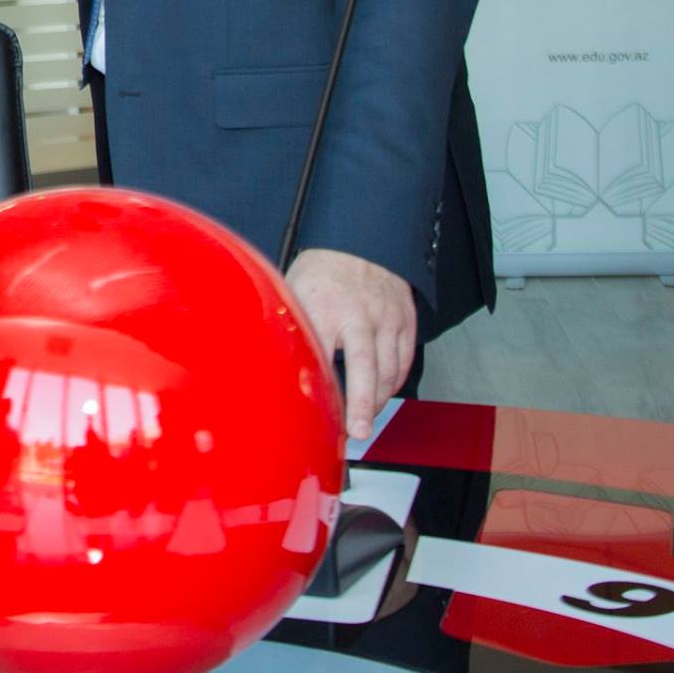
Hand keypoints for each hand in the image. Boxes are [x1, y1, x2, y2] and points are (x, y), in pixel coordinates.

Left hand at [285, 248, 415, 441]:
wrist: (357, 241)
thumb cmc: (319, 274)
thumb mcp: (292, 296)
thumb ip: (288, 332)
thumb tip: (268, 367)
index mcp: (324, 310)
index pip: (322, 358)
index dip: (322, 390)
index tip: (318, 414)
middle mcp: (359, 316)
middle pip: (365, 368)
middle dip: (362, 404)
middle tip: (358, 431)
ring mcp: (386, 318)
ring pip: (389, 369)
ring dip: (379, 398)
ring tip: (367, 419)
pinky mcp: (405, 319)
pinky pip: (404, 359)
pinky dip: (395, 380)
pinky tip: (383, 393)